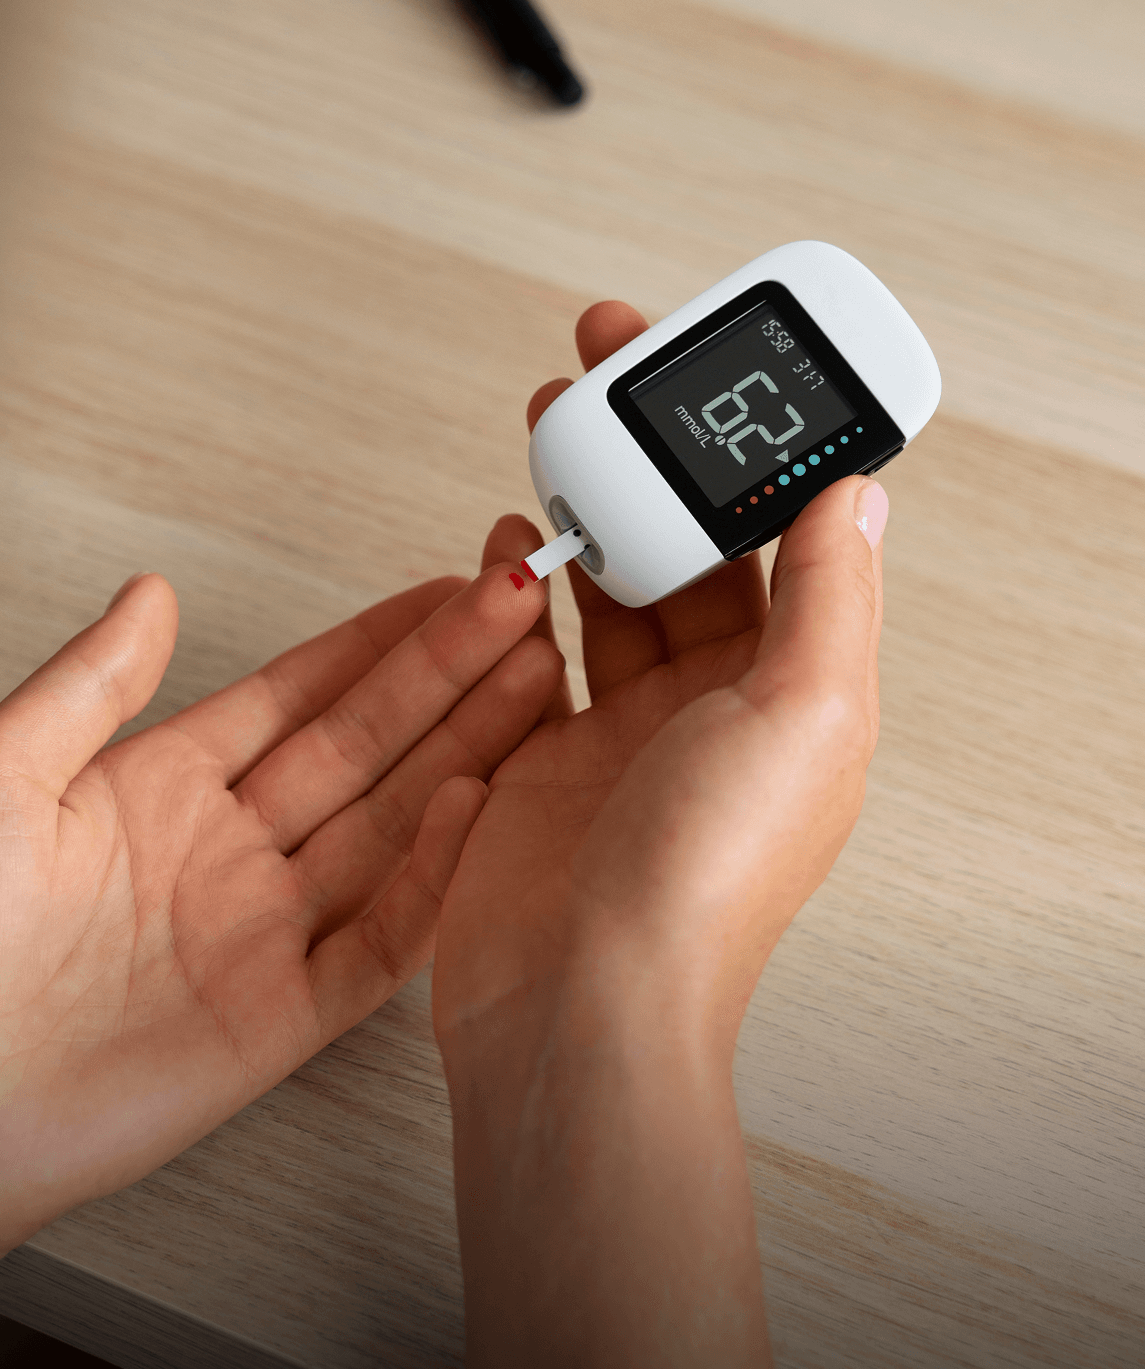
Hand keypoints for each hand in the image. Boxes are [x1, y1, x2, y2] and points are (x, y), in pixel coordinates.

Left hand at [0, 559, 562, 1265]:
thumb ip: (88, 686)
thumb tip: (153, 593)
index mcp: (160, 791)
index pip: (300, 695)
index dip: (380, 640)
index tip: (450, 589)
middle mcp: (225, 855)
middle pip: (365, 748)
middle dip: (449, 676)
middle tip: (527, 609)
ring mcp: (260, 934)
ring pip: (392, 826)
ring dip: (468, 753)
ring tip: (541, 683)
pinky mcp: (278, 1018)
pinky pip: (378, 941)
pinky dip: (433, 879)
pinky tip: (477, 809)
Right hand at [433, 302, 886, 1368]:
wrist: (581, 1005)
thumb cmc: (702, 889)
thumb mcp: (802, 719)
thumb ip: (829, 599)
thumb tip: (861, 494)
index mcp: (796, 695)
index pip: (782, 540)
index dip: (749, 454)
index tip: (719, 379)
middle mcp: (716, 708)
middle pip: (688, 548)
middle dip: (651, 455)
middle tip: (609, 364)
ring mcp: (624, 731)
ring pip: (609, 585)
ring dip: (585, 504)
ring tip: (554, 425)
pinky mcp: (542, 757)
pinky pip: (534, 647)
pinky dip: (520, 586)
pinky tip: (507, 542)